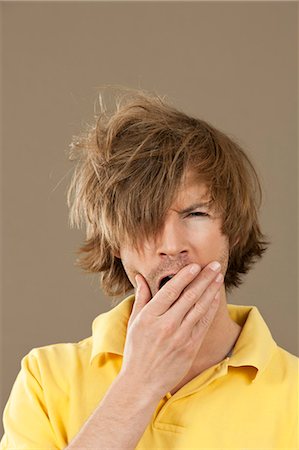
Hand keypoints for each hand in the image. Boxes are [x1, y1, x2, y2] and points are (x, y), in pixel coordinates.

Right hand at [120, 262, 222, 397]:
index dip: (185, 276)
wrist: (142, 382)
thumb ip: (141, 298)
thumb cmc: (136, 351)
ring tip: (218, 277)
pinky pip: (203, 324)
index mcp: (150, 317)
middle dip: (204, 278)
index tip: (195, 265)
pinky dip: (210, 309)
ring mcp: (180, 337)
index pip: (171, 291)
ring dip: (211, 290)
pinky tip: (216, 298)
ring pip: (199, 308)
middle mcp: (166, 325)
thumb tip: (140, 277)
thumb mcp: (134, 322)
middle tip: (214, 265)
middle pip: (189, 296)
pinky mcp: (190, 347)